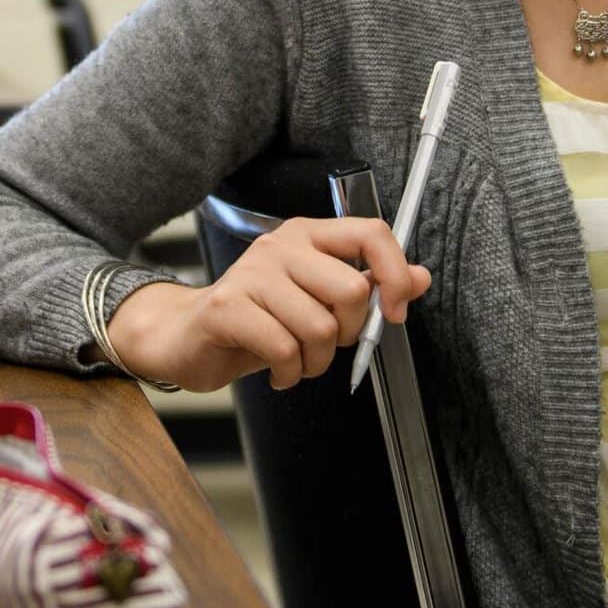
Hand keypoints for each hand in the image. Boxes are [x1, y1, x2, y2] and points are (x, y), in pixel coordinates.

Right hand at [105, 216, 432, 392]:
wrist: (186, 337)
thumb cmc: (257, 319)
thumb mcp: (317, 301)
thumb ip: (368, 286)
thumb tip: (421, 278)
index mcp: (307, 236)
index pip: (370, 233)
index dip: (395, 273)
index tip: (395, 311)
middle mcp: (280, 246)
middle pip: (351, 289)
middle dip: (350, 333)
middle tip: (326, 345)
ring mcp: (251, 274)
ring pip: (319, 328)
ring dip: (316, 363)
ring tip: (297, 362)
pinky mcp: (227, 307)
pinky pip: (284, 348)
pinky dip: (289, 374)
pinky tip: (278, 372)